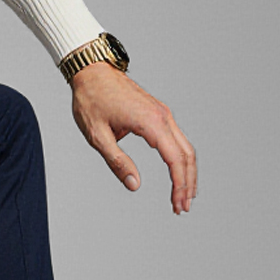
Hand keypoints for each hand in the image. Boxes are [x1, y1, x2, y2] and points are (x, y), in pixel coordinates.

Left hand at [68, 63, 197, 213]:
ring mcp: (163, 113)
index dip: (179, 185)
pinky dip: (180, 158)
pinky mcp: (159, 113)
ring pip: (185, 147)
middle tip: (182, 208)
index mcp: (150, 122)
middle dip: (188, 183)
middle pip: (187, 155)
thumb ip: (117, 162)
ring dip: (187, 172)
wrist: (91, 71)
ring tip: (183, 196)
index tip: (177, 205)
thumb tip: (135, 185)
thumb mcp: (97, 136)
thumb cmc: (91, 100)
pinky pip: (177, 138)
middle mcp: (163, 117)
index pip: (174, 160)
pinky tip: (178, 172)